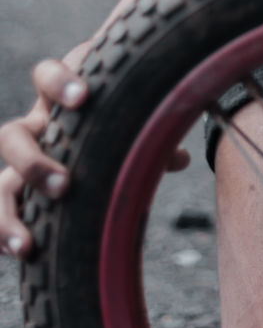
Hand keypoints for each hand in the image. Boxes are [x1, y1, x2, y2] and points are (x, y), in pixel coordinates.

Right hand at [0, 56, 190, 258]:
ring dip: (8, 214)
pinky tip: (23, 252)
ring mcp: (27, 161)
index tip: (83, 97)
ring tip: (27, 244)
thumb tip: (180, 159)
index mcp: (62, 99)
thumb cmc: (123, 106)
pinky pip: (3, 211)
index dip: (58, 83)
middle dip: (34, 162)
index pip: (45, 75)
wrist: (105, 112)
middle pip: (11, 137)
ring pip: (1, 184)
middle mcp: (37, 128)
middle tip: (65, 185)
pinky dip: (6, 232)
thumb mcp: (137, 110)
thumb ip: (154, 132)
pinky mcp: (24, 191)